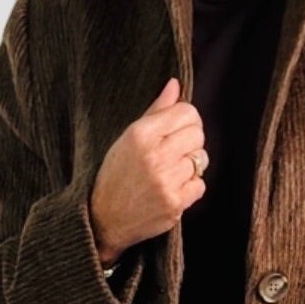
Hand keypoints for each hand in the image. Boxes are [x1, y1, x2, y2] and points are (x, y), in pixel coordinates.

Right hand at [88, 77, 207, 260]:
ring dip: (190, 166)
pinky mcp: (174, 204)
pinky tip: (171, 188)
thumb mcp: (128, 138)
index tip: (178, 130)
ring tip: (169, 172)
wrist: (103, 219)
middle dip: (190, 142)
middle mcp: (154, 156)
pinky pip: (200, 185)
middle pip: (198, 134)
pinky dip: (190, 187)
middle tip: (174, 152)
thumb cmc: (116, 175)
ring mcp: (166, 181)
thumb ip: (155, 111)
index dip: (187, 119)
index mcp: (140, 134)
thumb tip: (175, 85)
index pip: (187, 112)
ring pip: (201, 160)